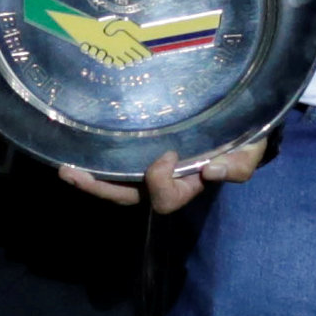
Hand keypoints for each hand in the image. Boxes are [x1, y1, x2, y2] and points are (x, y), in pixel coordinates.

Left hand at [54, 140, 267, 214]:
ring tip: (64, 169)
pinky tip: (77, 151)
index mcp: (189, 184)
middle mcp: (165, 181)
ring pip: (117, 186)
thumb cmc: (246, 136)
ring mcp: (151, 168)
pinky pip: (117, 165)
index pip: (166, 198)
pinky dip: (96, 163)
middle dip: (100, 188)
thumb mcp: (251, 149)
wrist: (244, 117)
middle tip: (71, 173)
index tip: (168, 154)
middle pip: (128, 197)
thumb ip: (239, 164)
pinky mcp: (142, 151)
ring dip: (89, 180)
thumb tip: (211, 171)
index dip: (160, 182)